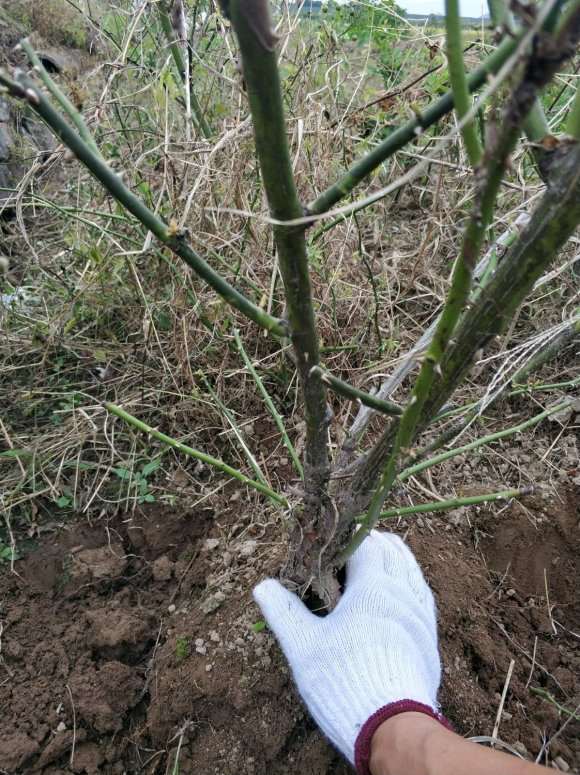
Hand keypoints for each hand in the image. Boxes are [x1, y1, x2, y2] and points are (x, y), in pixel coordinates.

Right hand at [253, 531, 445, 769]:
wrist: (392, 724)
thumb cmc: (342, 677)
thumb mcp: (304, 645)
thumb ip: (284, 611)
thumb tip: (262, 586)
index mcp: (372, 586)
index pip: (363, 545)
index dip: (346, 541)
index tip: (331, 543)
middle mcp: (401, 592)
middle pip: (392, 551)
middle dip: (372, 543)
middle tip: (353, 546)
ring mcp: (420, 613)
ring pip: (411, 570)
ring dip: (395, 558)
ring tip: (382, 556)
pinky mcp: (429, 635)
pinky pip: (421, 594)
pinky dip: (409, 581)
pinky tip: (402, 591)